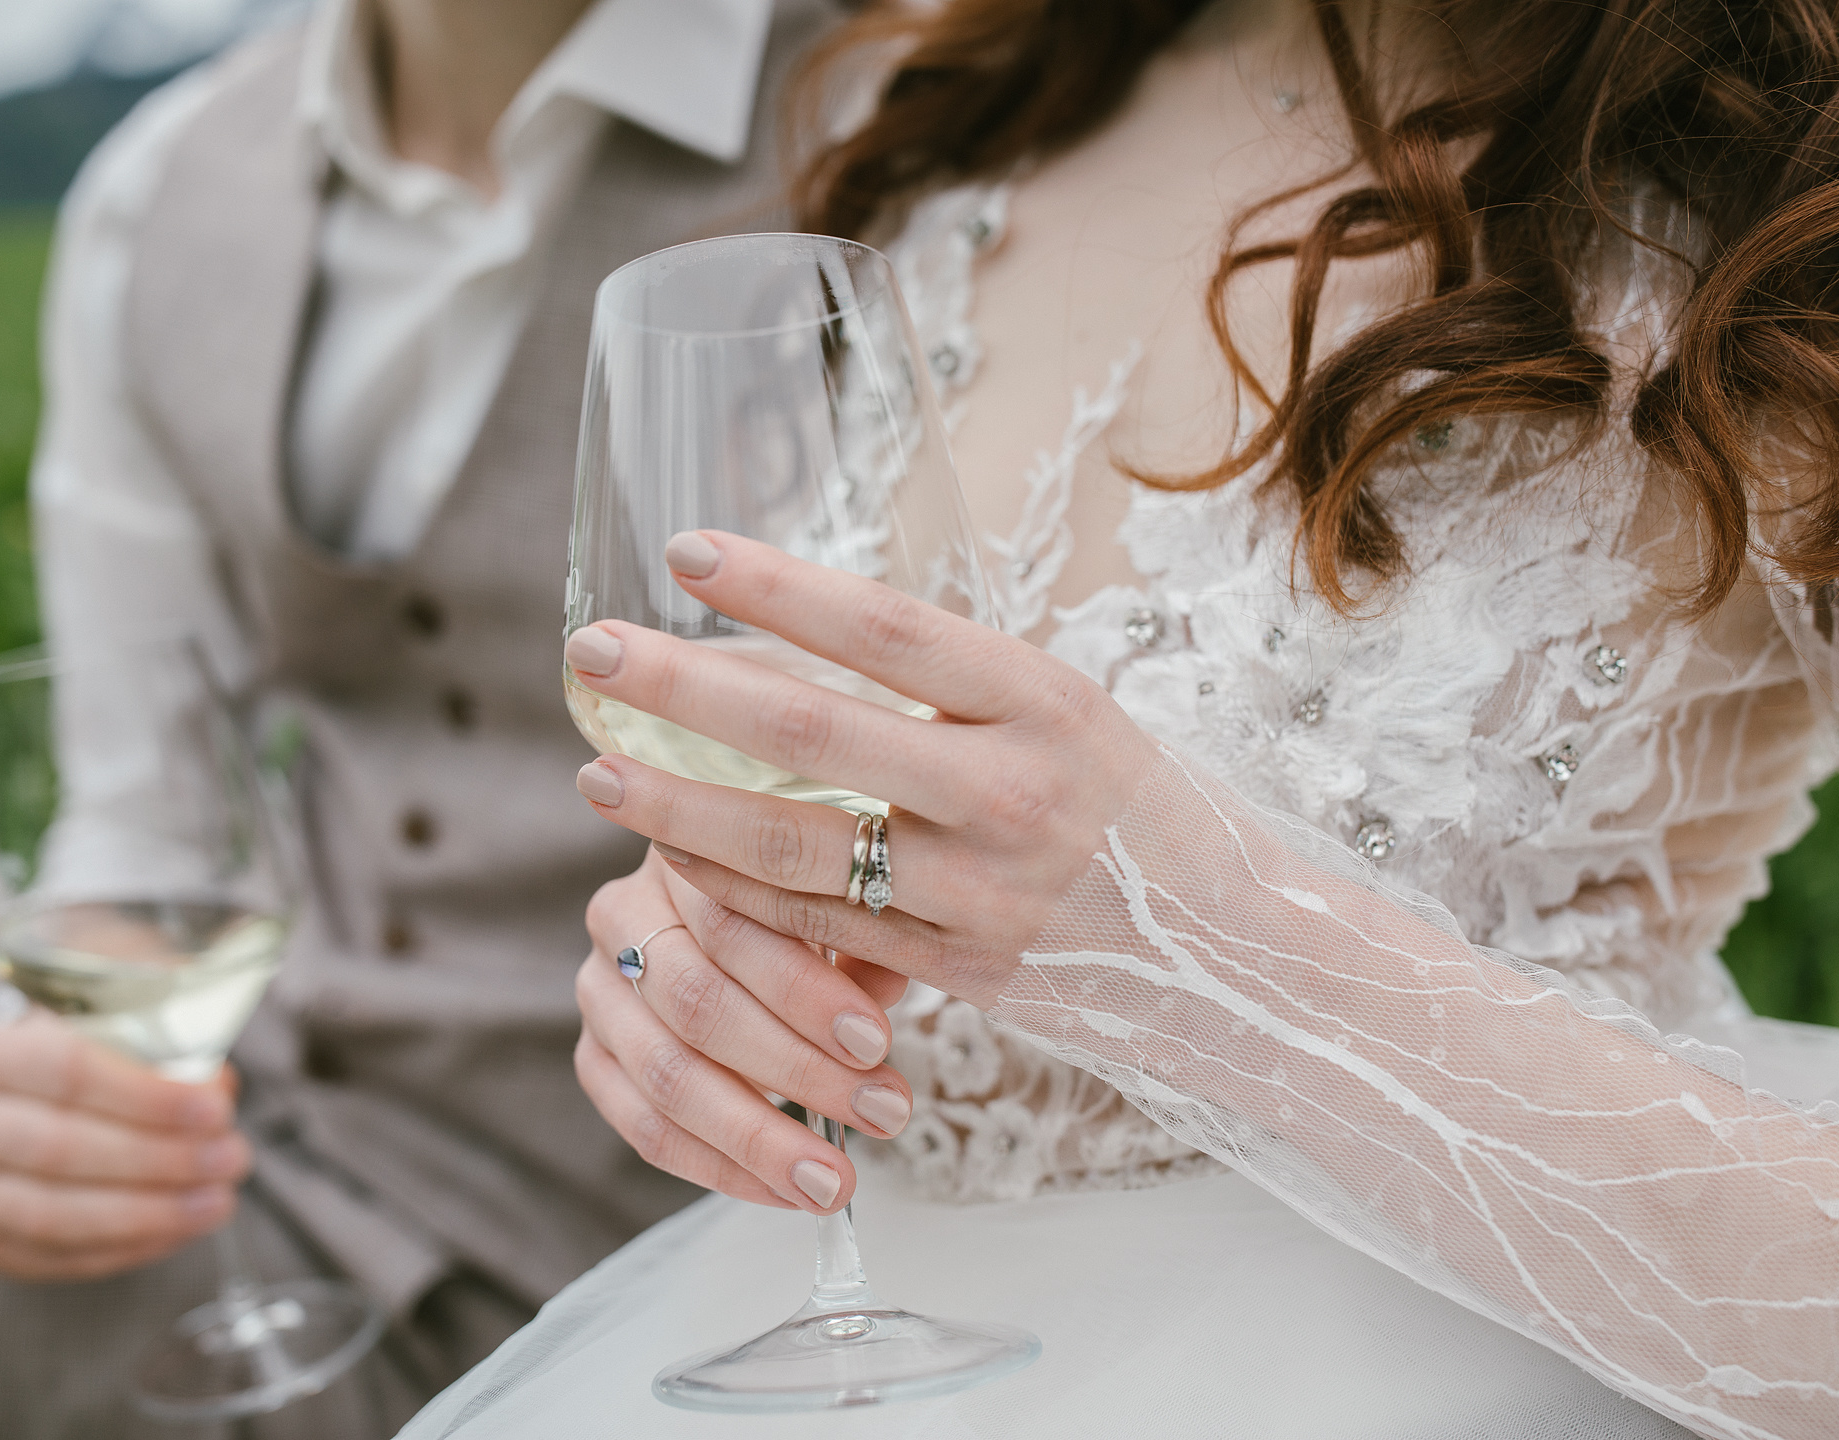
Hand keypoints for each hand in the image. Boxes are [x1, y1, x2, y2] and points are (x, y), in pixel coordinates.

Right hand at [0, 1011, 249, 1280]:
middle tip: (230, 1159)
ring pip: (54, 1216)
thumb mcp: (128, 1014)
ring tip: (217, 1201)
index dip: (146, 1097)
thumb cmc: (95, 1046)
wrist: (39, 1087)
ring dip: (148, 1214)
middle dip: (158, 1160)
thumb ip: (170, 1039)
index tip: (215, 1111)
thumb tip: (214, 1090)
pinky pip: (58, 1257)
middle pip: (60, 1150)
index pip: (69, 1071)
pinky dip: (127, 1248)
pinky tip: (181, 1228)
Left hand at [564, 530, 1159, 1008]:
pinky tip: (675, 857)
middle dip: (684, 686)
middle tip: (592, 651)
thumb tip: (810, 643)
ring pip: (795, 846)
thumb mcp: (1077, 721)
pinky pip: (822, 927)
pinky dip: (738, 892)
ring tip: (598, 771)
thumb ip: (959, 693)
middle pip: (812, 731)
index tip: (684, 550)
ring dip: (678, 805)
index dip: (774, 586)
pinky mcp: (964, 973)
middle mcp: (1014, 790)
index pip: (883, 628)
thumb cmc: (1149, 816)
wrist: (1246, 962)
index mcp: (1048, 700)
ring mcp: (984, 891)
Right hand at [575, 847, 913, 1213]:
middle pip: (697, 1003)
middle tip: (882, 1112)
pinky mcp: (592, 1056)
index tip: (877, 1042)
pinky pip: (644, 1128)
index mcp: (681, 851)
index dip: (803, 988)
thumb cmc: (803, 905)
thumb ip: (859, 936)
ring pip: (666, 1075)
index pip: (730, 920)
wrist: (732, 921)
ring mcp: (597, 989)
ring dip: (760, 1137)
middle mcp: (620, 914)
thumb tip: (885, 988)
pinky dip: (719, 1167)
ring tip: (836, 1179)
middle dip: (798, 1069)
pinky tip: (784, 1191)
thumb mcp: (838, 899)